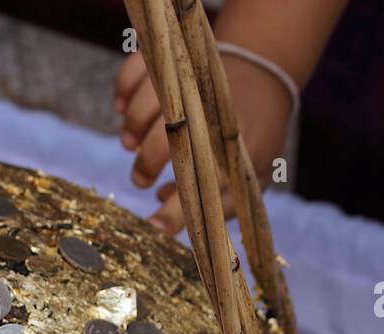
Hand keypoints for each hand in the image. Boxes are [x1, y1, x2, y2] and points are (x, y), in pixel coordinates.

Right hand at [114, 51, 291, 233]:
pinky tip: (121, 109)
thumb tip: (161, 221)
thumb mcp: (248, 175)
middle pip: (172, 133)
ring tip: (128, 144)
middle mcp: (214, 110)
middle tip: (140, 181)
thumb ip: (215, 204)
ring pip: (151, 98)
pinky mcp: (174, 56)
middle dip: (148, 162)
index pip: (207, 182)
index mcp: (237, 147)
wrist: (262, 74)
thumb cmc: (251, 137)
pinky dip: (124, 87)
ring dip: (132, 125)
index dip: (176, 210)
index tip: (154, 228)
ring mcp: (192, 78)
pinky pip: (139, 66)